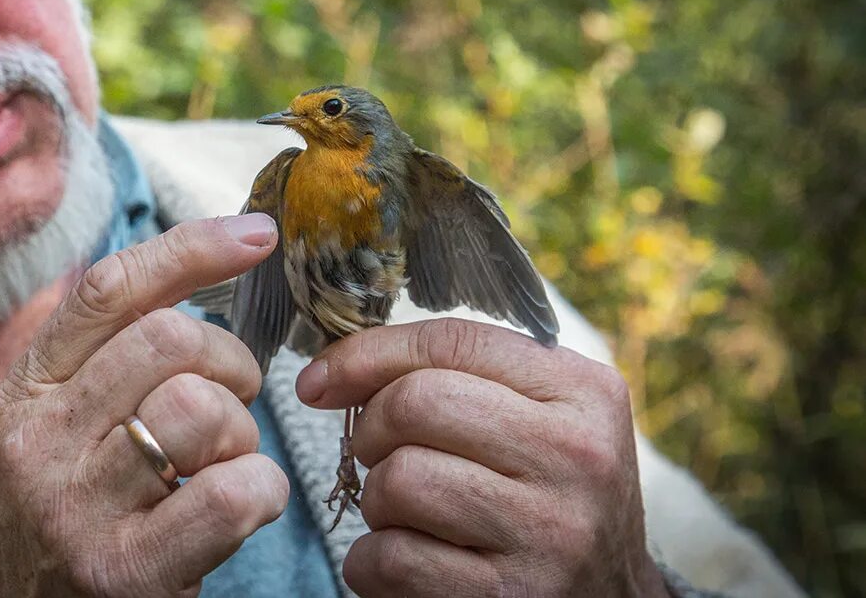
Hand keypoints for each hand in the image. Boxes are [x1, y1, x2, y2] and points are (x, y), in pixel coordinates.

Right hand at [0, 215, 289, 596]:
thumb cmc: (64, 525)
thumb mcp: (53, 435)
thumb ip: (103, 365)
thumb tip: (192, 277)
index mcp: (21, 394)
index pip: (107, 290)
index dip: (190, 248)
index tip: (257, 234)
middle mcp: (36, 442)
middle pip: (167, 338)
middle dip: (229, 361)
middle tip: (234, 401)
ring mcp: (73, 509)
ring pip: (201, 408)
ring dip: (242, 433)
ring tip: (224, 463)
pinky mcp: (122, 573)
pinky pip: (231, 493)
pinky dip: (261, 490)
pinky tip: (244, 506)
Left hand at [296, 318, 669, 597]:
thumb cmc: (547, 495)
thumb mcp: (537, 417)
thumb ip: (459, 375)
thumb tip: (327, 374)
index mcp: (583, 392)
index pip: (451, 342)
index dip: (367, 354)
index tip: (321, 380)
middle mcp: (577, 457)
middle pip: (416, 405)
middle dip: (372, 429)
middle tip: (380, 455)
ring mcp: (547, 533)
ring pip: (399, 480)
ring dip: (377, 501)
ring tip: (408, 513)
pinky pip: (391, 559)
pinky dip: (374, 562)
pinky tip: (409, 561)